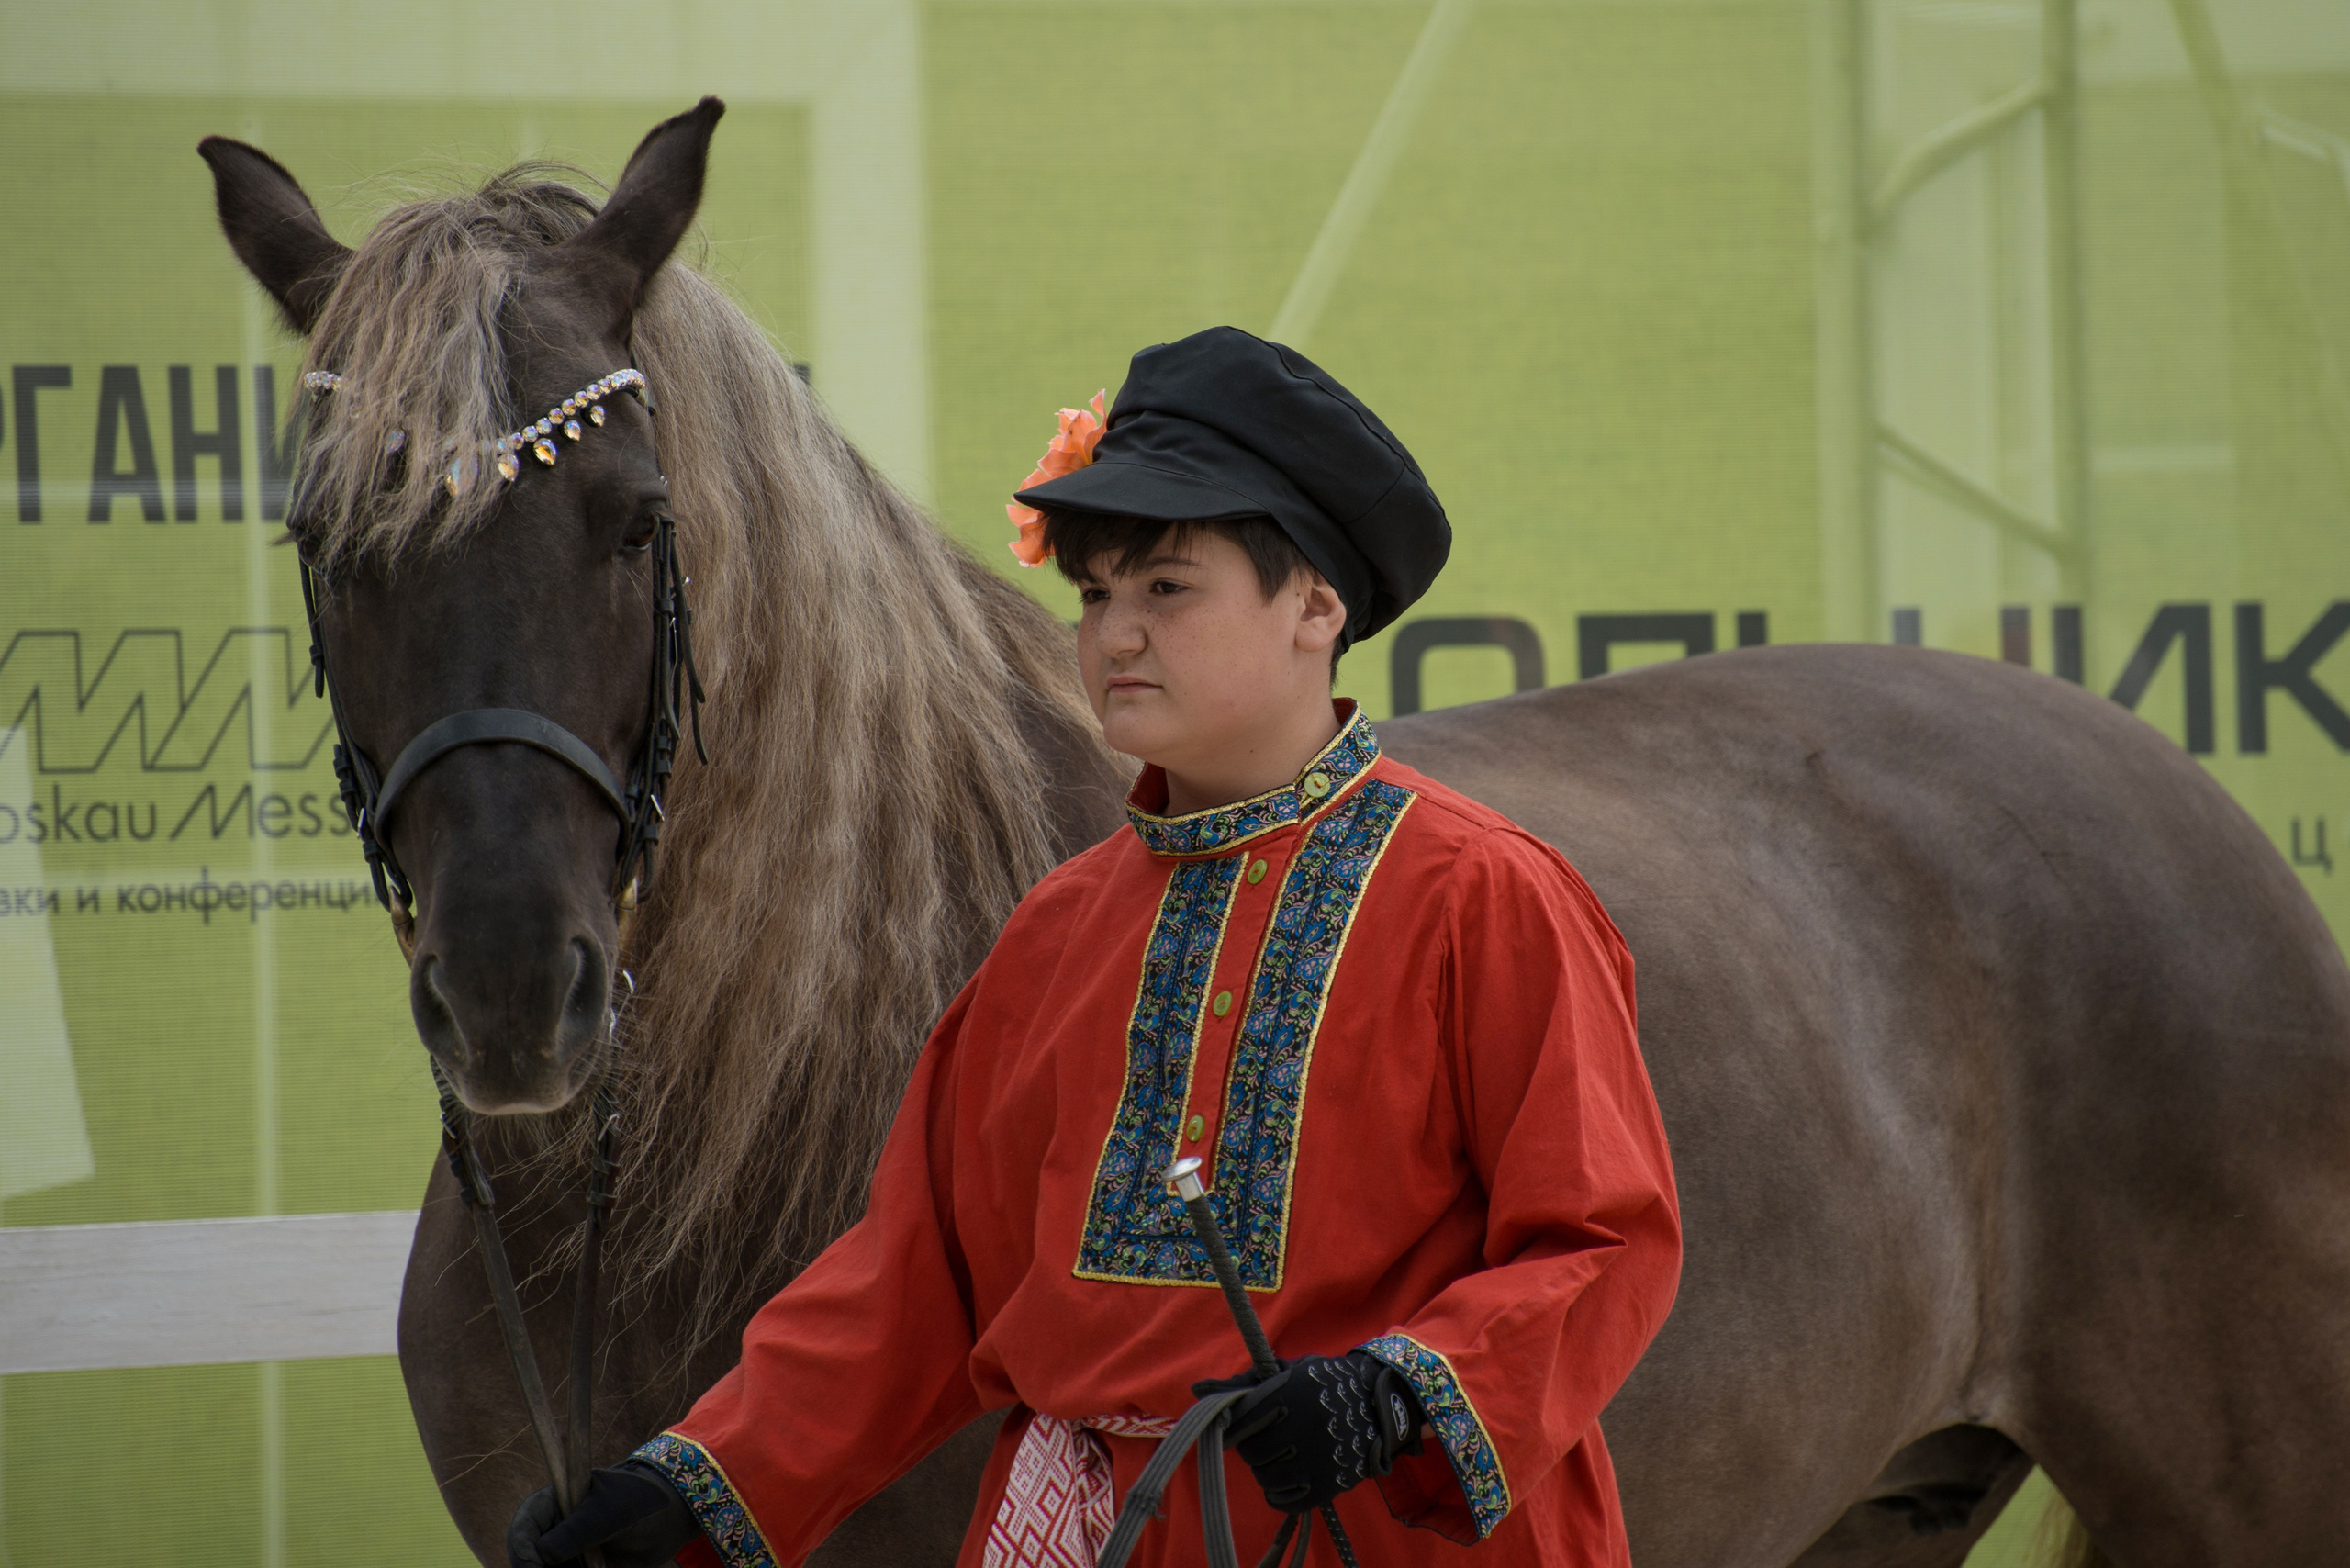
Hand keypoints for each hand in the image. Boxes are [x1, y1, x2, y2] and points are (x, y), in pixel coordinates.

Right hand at [507, 1460, 702, 1567]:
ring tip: (599, 1567)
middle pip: (527, 1559)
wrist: (666, 1523)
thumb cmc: (638, 1502)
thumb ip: (578, 1530)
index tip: (535, 1565)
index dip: (522, 1549)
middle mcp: (550, 1534)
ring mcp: (562, 1557)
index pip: (523, 1526)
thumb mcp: (611, 1512)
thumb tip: (541, 1555)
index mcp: (551, 1504)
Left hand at [1191, 1352, 1422, 1513]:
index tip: (1238, 1426)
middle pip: (1251, 1451)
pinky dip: (1279, 1493)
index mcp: (1289, 1394)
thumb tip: (1196, 1389)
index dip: (1234, 1425)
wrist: (1378, 1405)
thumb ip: (1242, 1383)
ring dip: (1266, 1468)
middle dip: (1251, 1446)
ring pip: (1266, 1477)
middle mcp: (1302, 1427)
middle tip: (1264, 1439)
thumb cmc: (1322, 1383)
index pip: (1240, 1420)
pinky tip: (1287, 1477)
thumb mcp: (1286, 1372)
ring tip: (1279, 1455)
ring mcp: (1317, 1459)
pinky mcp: (1329, 1485)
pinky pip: (1286, 1501)